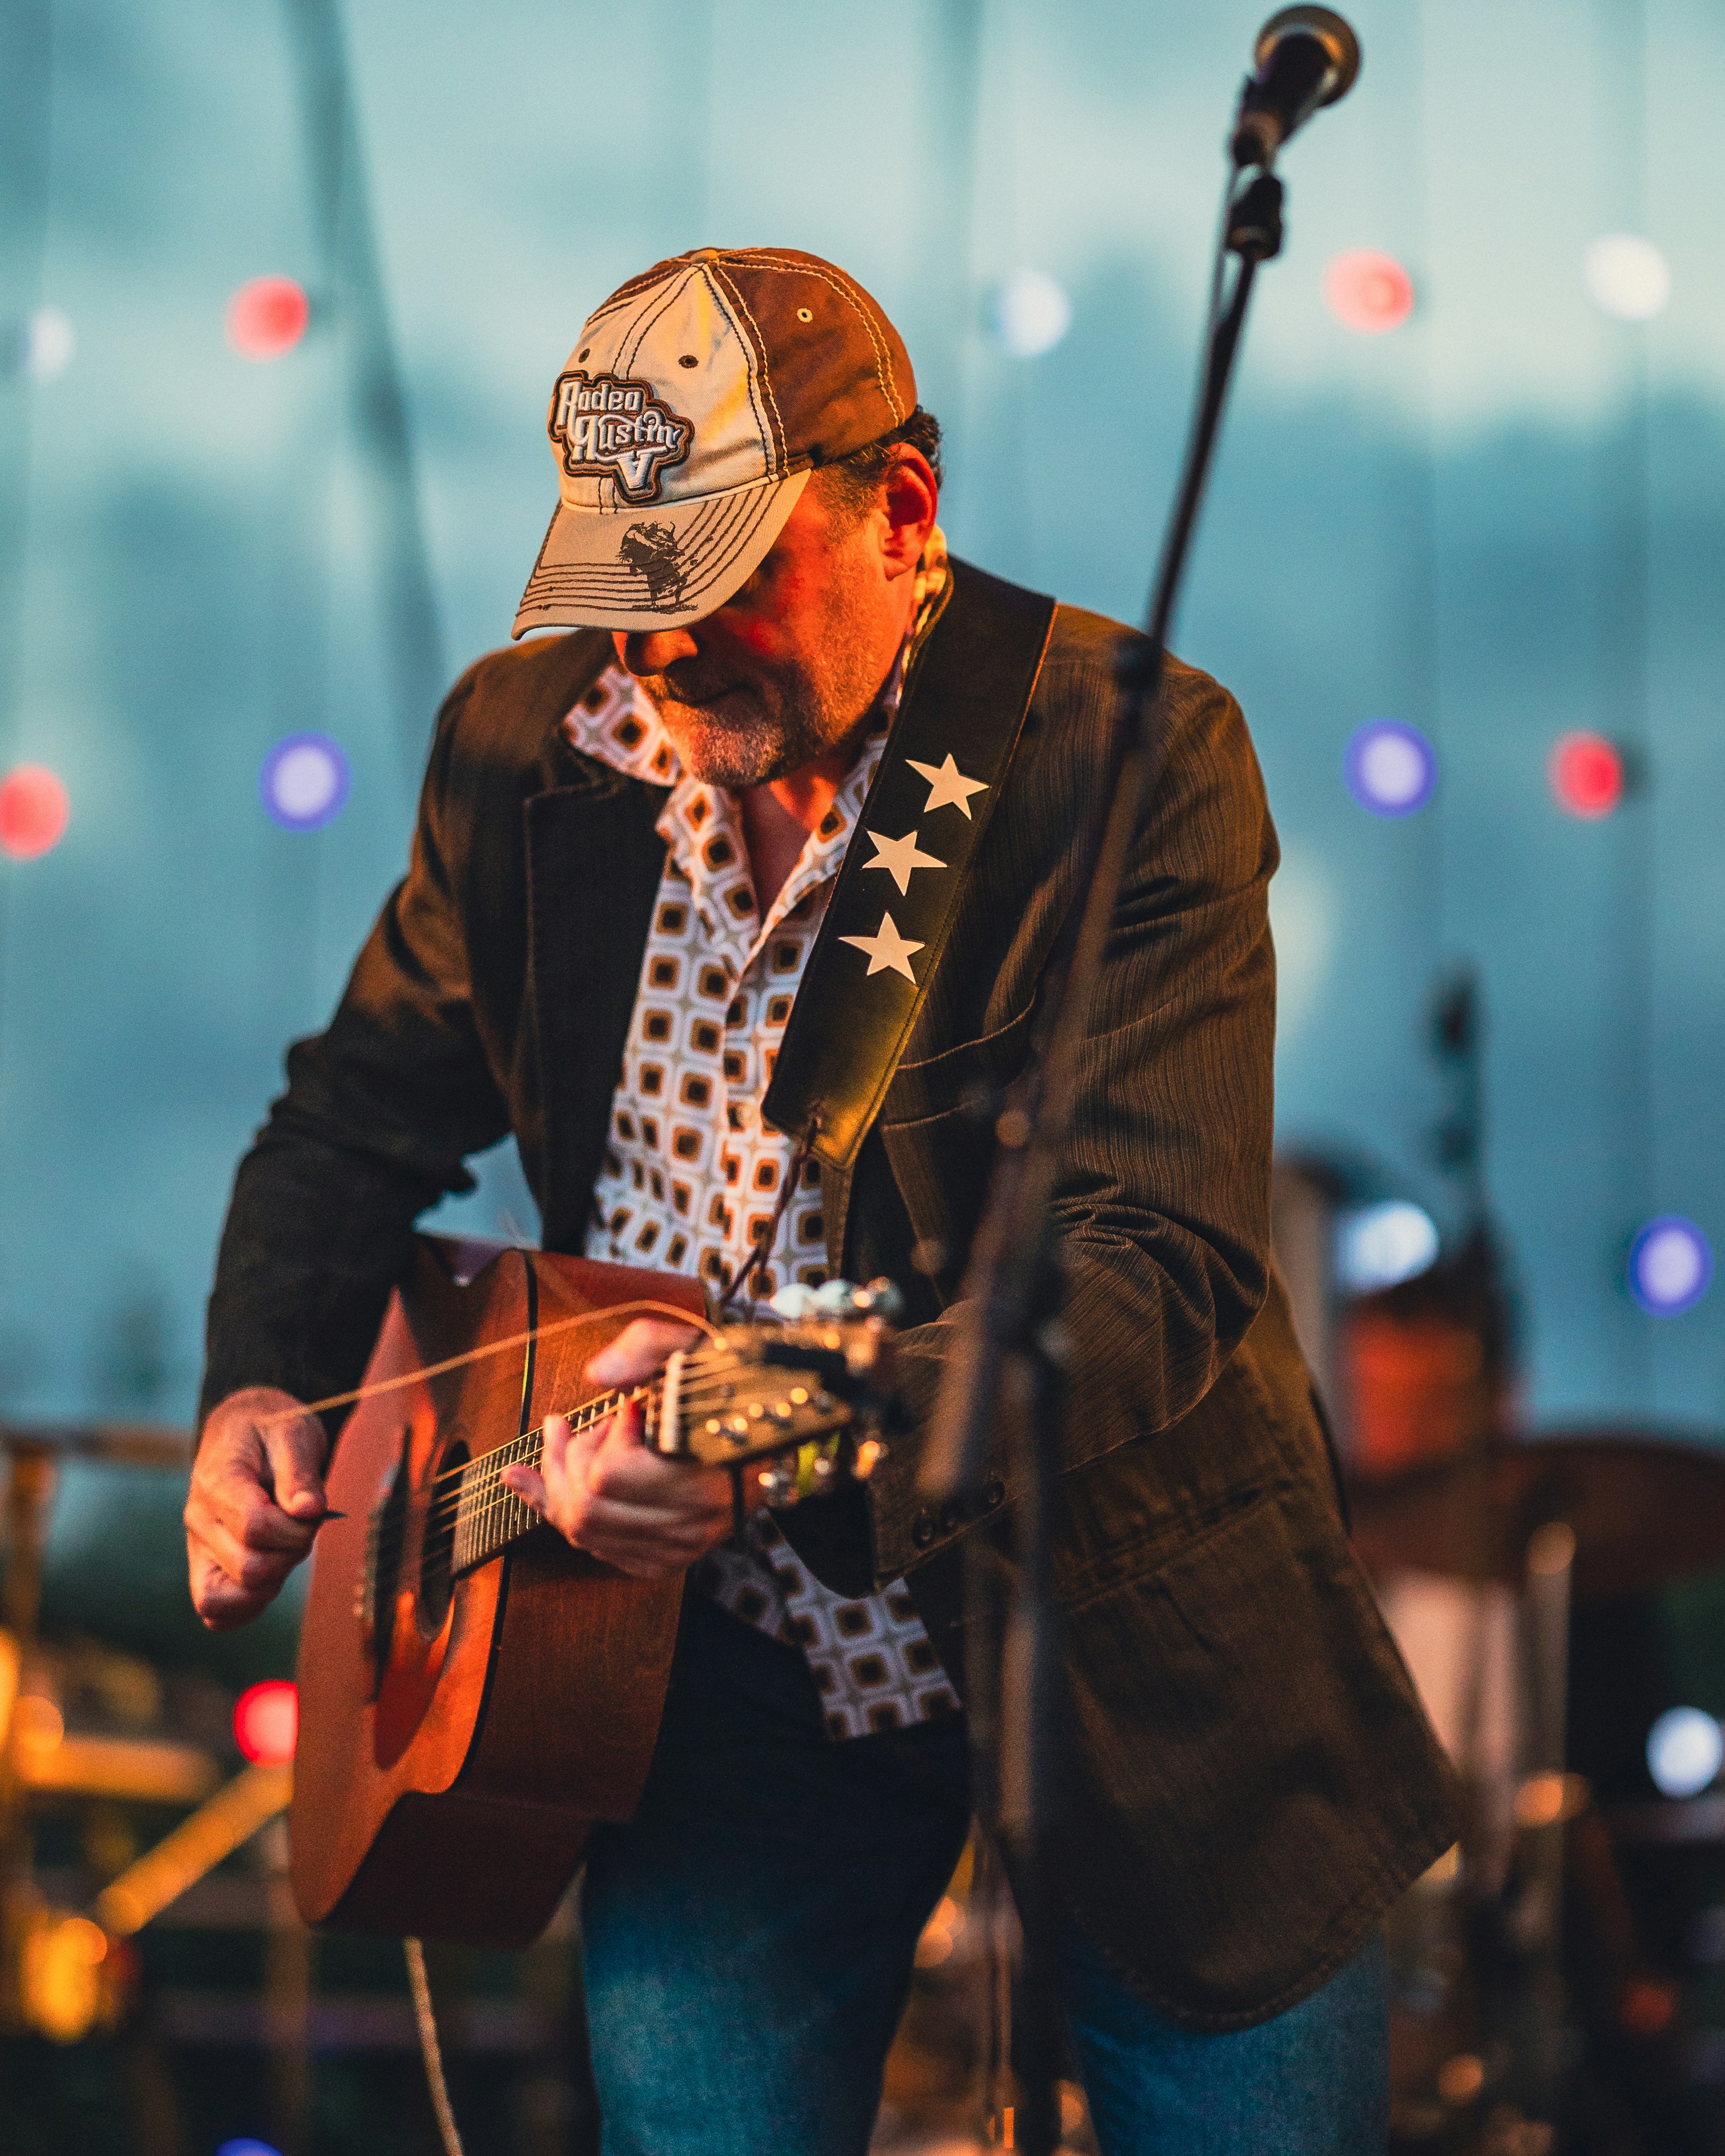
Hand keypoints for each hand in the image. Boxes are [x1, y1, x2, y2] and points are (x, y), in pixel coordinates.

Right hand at [185, 1386, 329, 1630]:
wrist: (246, 1428)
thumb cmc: (272, 1429)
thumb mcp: (293, 1433)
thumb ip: (299, 1472)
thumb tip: (308, 1511)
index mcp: (217, 1482)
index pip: (254, 1527)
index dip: (295, 1527)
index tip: (312, 1508)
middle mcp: (199, 1519)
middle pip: (248, 1568)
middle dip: (291, 1552)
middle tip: (303, 1526)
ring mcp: (198, 1547)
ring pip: (228, 1598)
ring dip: (272, 1580)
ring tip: (286, 1546)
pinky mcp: (205, 1566)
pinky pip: (215, 1612)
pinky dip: (248, 1605)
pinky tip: (272, 1573)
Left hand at [500, 1319, 745, 1580]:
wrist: (782, 1432)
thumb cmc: (737, 1389)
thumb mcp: (696, 1350)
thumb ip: (645, 1347)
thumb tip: (597, 1374)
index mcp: (702, 1477)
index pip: (608, 1474)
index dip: (600, 1436)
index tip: (625, 1409)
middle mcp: (690, 1523)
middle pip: (587, 1509)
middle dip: (566, 1461)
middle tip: (573, 1426)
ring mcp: (679, 1546)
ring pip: (585, 1534)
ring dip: (561, 1486)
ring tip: (565, 1445)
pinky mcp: (667, 1558)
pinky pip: (598, 1550)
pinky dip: (566, 1517)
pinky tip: (550, 1485)